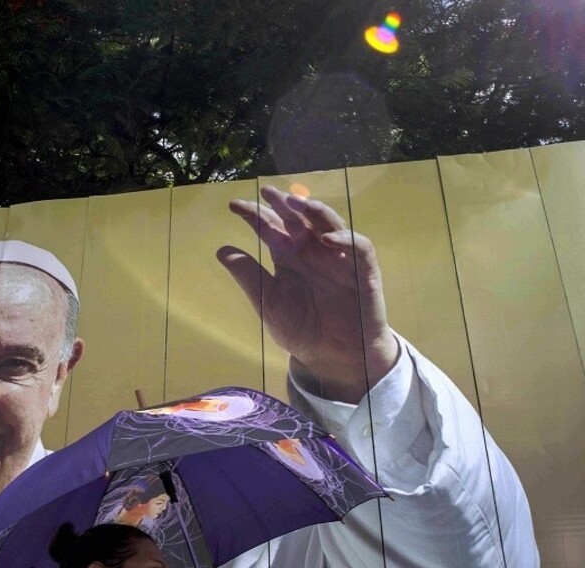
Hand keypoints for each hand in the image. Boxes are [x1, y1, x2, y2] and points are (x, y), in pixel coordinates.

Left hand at [220, 185, 399, 402]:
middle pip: (299, 218)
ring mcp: (338, 257)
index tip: (233, 206)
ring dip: (314, 210)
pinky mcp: (363, 270)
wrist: (332, 357)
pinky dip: (346, 239)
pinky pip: (359, 247)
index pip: (271, 227)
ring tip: (296, 203)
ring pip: (329, 223)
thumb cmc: (301, 330)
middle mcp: (313, 251)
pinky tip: (328, 239)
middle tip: (268, 192)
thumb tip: (220, 250)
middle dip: (284, 203)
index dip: (254, 215)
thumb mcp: (268, 302)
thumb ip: (249, 276)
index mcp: (289, 256)